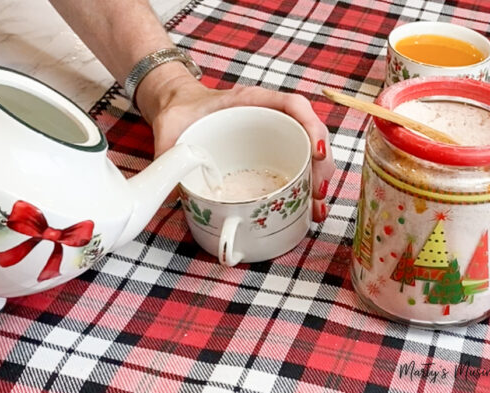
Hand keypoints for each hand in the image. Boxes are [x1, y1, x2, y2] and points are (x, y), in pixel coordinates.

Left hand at [137, 64, 334, 222]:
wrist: (176, 109)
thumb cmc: (178, 114)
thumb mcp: (170, 129)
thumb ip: (168, 153)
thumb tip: (169, 192)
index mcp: (248, 101)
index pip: (291, 105)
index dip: (310, 125)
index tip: (316, 152)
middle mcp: (267, 115)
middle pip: (308, 132)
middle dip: (321, 163)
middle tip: (318, 193)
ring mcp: (271, 134)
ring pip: (307, 151)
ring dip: (318, 178)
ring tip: (317, 207)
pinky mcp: (269, 151)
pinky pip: (294, 163)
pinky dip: (304, 184)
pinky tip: (307, 207)